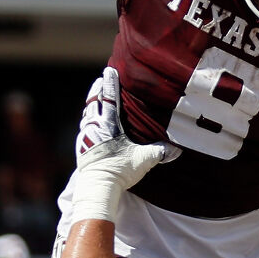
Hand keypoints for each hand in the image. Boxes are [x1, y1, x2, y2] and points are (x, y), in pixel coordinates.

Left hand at [64, 69, 178, 224]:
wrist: (97, 187)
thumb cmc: (120, 171)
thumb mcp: (143, 160)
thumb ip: (159, 152)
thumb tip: (177, 149)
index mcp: (109, 126)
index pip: (110, 99)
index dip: (110, 84)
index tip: (109, 70)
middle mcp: (95, 128)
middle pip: (94, 102)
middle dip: (98, 90)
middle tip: (101, 80)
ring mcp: (86, 137)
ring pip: (87, 114)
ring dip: (91, 104)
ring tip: (95, 98)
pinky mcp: (81, 148)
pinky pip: (83, 128)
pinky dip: (87, 120)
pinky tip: (90, 123)